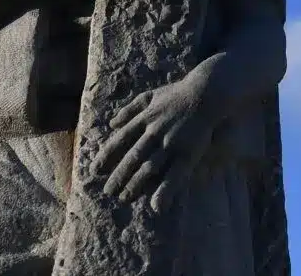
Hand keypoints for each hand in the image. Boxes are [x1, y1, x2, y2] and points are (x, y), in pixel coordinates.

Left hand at [94, 72, 216, 212]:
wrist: (206, 94)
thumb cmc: (177, 95)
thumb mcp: (149, 96)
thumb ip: (129, 109)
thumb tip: (111, 123)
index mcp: (144, 119)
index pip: (120, 140)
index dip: (107, 156)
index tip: (94, 170)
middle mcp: (154, 132)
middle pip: (132, 157)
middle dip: (118, 175)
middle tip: (107, 191)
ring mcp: (171, 143)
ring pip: (149, 167)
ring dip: (136, 185)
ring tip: (124, 199)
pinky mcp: (187, 153)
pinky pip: (174, 175)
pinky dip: (165, 191)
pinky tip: (157, 206)